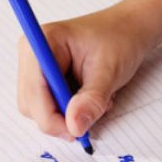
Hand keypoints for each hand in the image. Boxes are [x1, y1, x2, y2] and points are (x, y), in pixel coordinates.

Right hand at [17, 0, 161, 139]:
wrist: (130, 29)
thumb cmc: (120, 40)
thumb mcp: (110, 70)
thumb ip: (92, 99)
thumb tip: (74, 127)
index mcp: (43, 42)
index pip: (34, 92)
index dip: (51, 118)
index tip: (76, 132)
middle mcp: (32, 53)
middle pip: (31, 105)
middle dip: (62, 117)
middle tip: (93, 114)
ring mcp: (36, 66)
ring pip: (40, 109)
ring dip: (69, 114)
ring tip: (97, 99)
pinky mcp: (44, 77)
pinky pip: (49, 106)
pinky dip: (71, 109)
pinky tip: (91, 97)